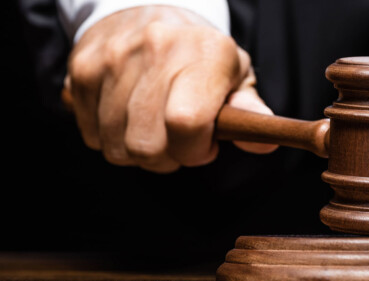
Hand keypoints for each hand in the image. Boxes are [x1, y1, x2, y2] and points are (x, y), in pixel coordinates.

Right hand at [66, 6, 276, 172]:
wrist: (146, 10)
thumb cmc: (199, 53)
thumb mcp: (234, 74)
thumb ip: (248, 111)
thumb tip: (266, 141)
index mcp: (204, 52)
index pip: (186, 124)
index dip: (195, 151)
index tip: (204, 145)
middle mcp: (155, 50)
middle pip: (147, 147)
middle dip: (167, 158)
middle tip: (177, 138)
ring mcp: (112, 59)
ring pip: (117, 147)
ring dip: (138, 150)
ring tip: (153, 124)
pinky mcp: (81, 70)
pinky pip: (91, 136)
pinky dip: (111, 137)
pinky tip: (127, 115)